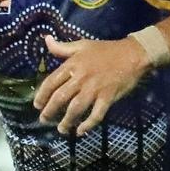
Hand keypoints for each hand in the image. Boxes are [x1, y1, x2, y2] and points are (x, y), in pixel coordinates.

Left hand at [33, 35, 150, 135]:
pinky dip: (88, 124)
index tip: (37, 105)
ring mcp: (95, 88)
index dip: (42, 95)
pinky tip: (81, 131)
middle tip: (44, 120)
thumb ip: (62, 47)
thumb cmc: (106, 50)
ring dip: (67, 120)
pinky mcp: (108, 97)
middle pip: (60, 97)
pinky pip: (96, 114)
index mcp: (73, 65)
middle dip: (50, 111)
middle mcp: (81, 78)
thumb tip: (46, 39)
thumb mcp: (82, 45)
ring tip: (61, 129)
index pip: (51, 82)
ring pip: (76, 108)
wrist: (133, 54)